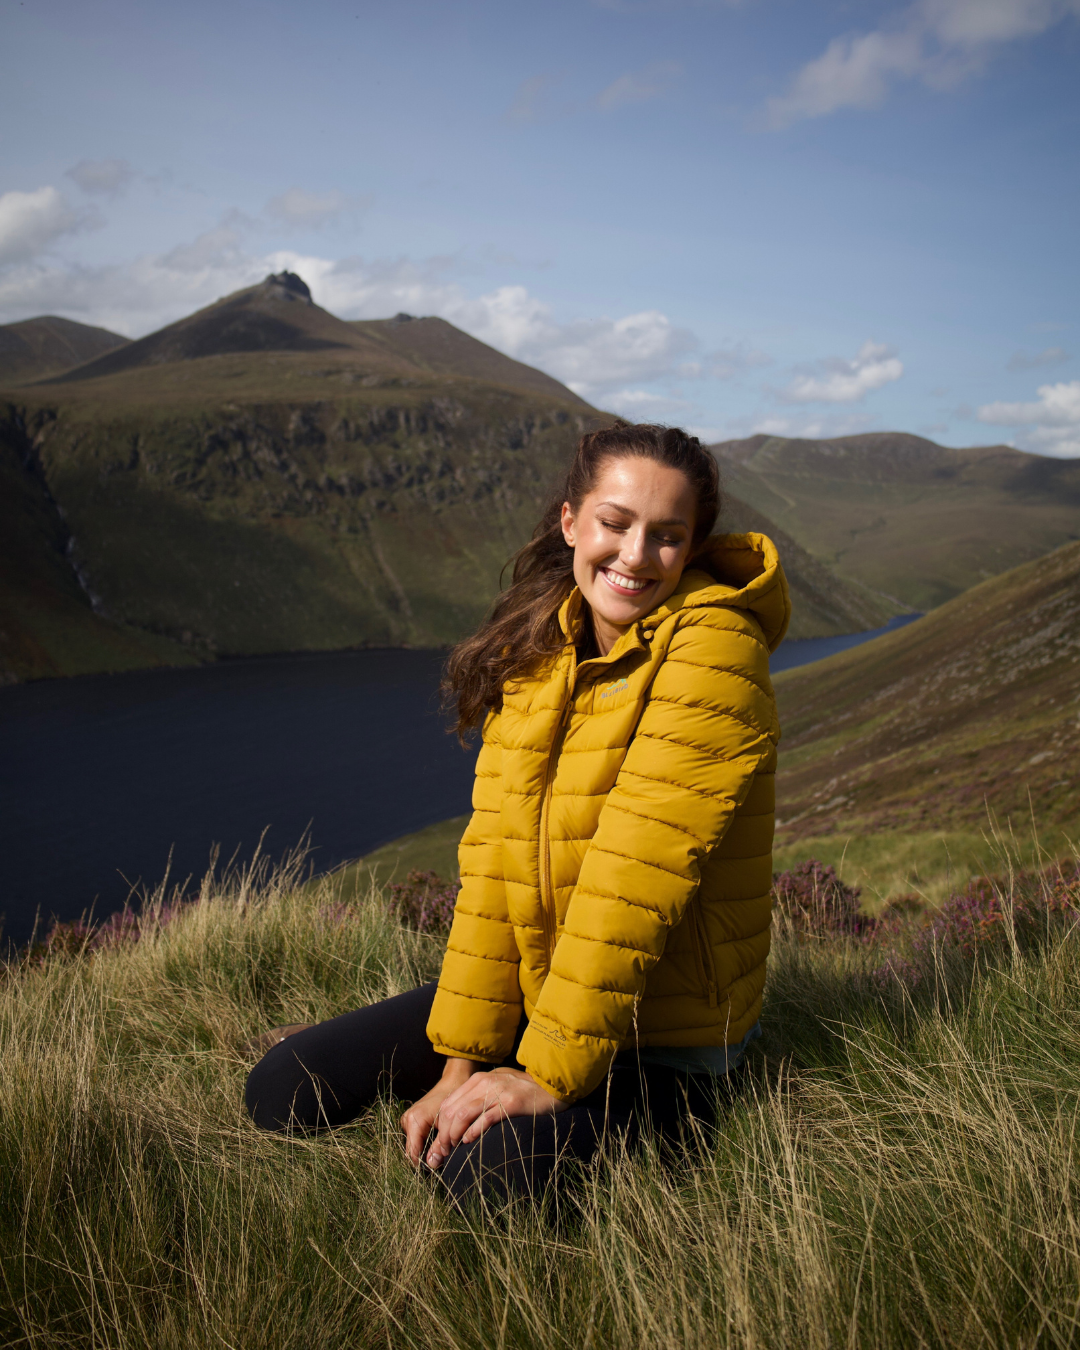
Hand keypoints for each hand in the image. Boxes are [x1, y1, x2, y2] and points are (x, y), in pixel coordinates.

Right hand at [400, 1057, 477, 1166]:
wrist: (453, 1081)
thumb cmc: (454, 1099)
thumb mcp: (448, 1124)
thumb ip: (440, 1144)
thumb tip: (432, 1165)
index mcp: (414, 1120)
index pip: (412, 1152)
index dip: (422, 1164)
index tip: (435, 1171)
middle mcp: (407, 1119)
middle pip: (412, 1150)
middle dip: (424, 1158)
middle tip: (440, 1163)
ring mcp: (407, 1119)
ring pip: (414, 1145)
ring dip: (425, 1151)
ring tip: (440, 1153)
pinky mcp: (411, 1120)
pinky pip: (415, 1138)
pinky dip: (425, 1143)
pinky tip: (436, 1145)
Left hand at [424, 1066, 567, 1170]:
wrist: (553, 1085)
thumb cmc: (525, 1092)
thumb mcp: (498, 1088)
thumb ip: (479, 1100)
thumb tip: (459, 1126)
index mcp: (479, 1080)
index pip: (448, 1103)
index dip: (439, 1127)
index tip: (439, 1146)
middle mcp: (485, 1083)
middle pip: (451, 1110)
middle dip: (442, 1135)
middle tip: (442, 1154)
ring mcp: (498, 1092)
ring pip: (463, 1114)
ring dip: (453, 1135)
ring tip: (452, 1151)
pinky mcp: (511, 1103)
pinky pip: (485, 1118)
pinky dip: (473, 1131)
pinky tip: (468, 1141)